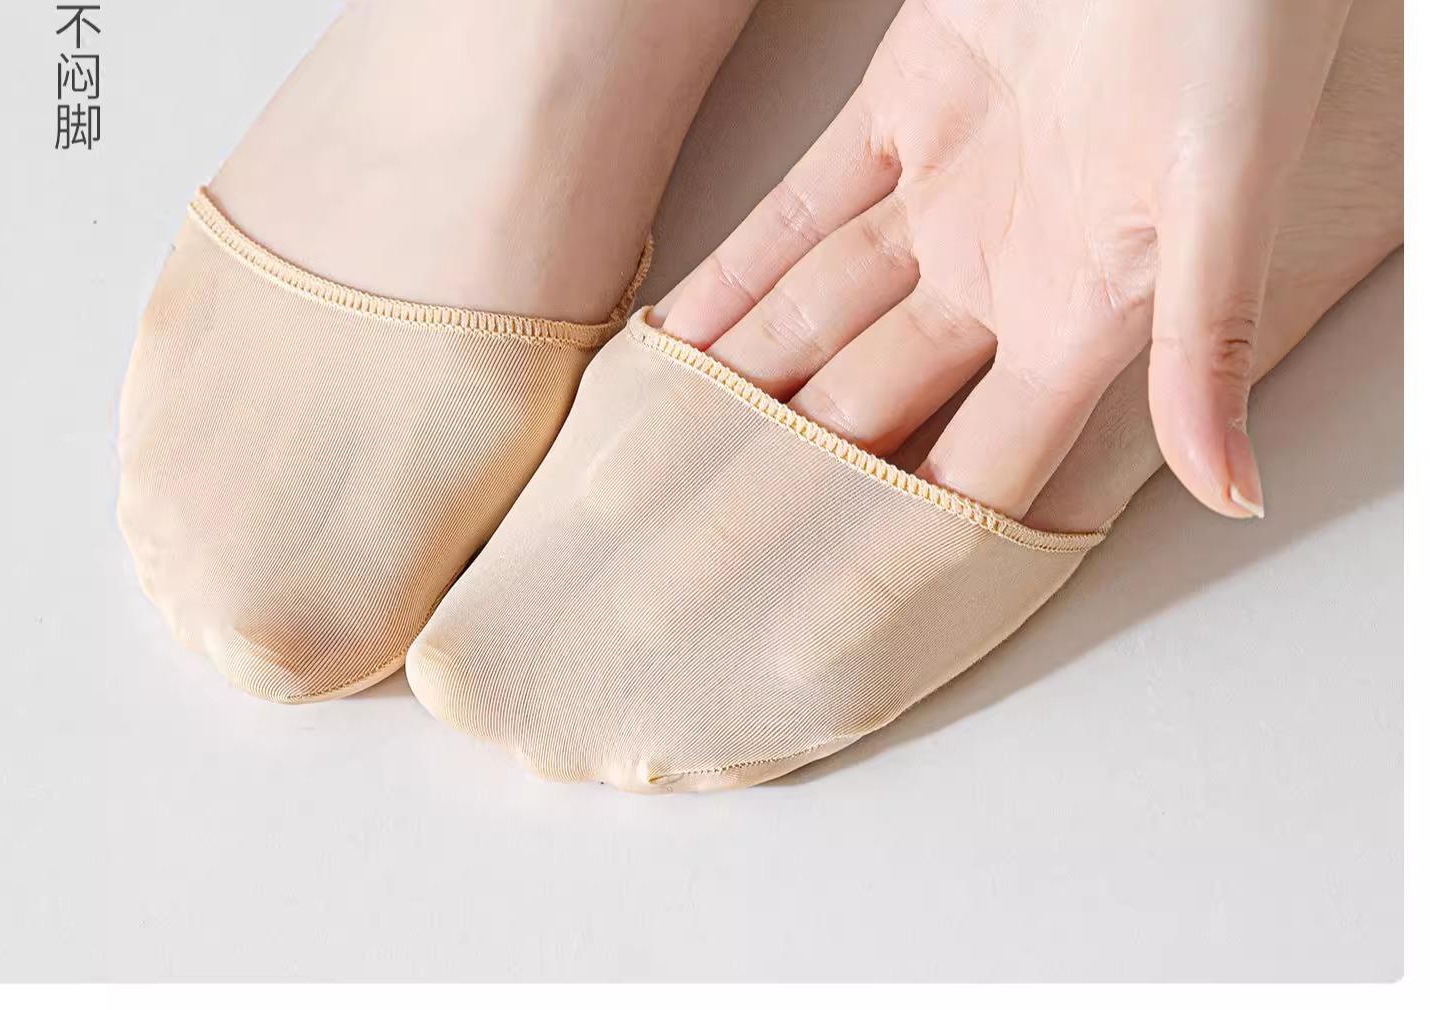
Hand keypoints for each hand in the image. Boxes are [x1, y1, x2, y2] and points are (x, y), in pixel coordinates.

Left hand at [654, 0, 1351, 519]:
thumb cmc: (1238, 19)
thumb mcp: (1227, 186)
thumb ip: (1204, 336)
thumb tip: (1230, 488)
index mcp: (1081, 314)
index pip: (969, 473)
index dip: (889, 553)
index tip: (803, 630)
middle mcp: (1003, 272)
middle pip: (863, 413)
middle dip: (769, 490)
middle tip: (679, 571)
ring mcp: (945, 193)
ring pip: (812, 317)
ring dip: (730, 389)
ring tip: (650, 465)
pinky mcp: (902, 105)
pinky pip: (797, 209)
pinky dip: (736, 268)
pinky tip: (679, 333)